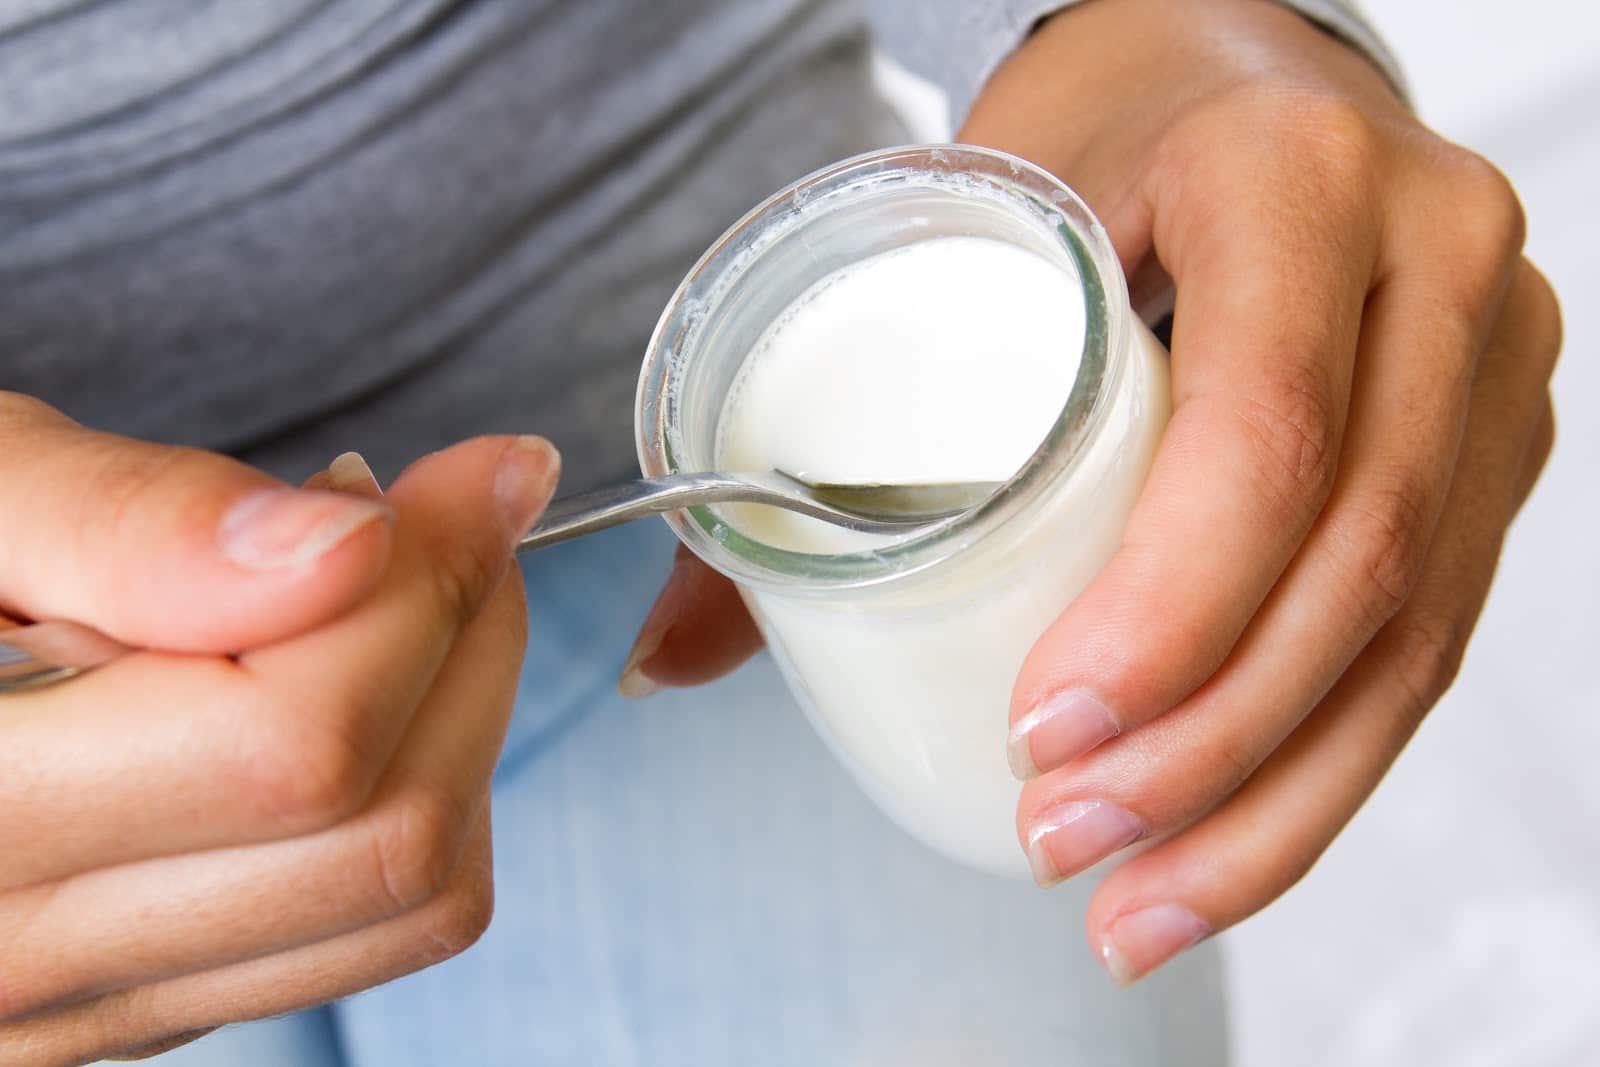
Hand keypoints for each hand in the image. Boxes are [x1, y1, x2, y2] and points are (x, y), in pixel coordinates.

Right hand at [0, 395, 557, 1062]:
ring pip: (412, 897)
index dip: (426, 587)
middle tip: (446, 518)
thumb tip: (345, 549)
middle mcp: (19, 957)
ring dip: (460, 718)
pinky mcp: (153, 1001)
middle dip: (466, 642)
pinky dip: (420, 789)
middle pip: (387, 833)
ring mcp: (93, 1005)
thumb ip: (130, 521)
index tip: (472, 475)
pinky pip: (376, 929)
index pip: (292, 746)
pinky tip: (351, 683)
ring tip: (390, 592)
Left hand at [620, 0, 1560, 984]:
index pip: (1265, 423)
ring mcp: (1491, 363)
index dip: (1168, 607)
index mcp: (1291, 176)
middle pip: (1356, 560)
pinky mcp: (1495, 447)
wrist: (1239, 81)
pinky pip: (1433, 639)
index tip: (1042, 730)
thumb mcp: (962, 219)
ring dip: (1268, 803)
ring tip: (1129, 905)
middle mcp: (1432, 264)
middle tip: (1056, 835)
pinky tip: (1222, 851)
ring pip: (1413, 635)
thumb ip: (818, 430)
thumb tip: (670, 655)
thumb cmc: (1095, 140)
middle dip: (1202, 747)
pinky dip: (1327, 767)